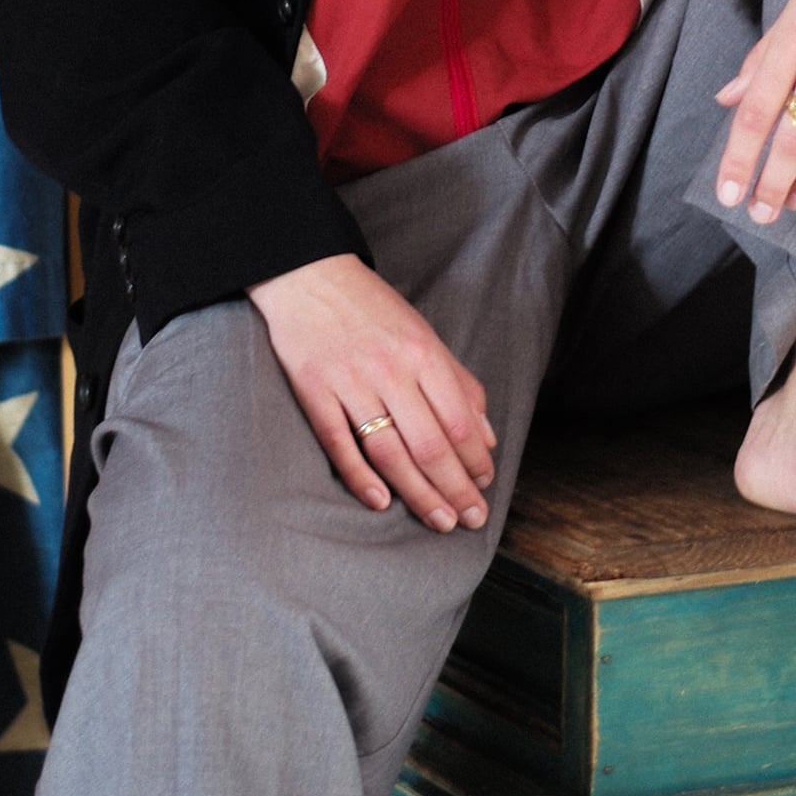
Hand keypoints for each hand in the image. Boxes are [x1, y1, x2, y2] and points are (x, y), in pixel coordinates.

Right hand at [249, 254, 496, 531]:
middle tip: (470, 520)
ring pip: (389, 451)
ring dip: (417, 492)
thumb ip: (458, 385)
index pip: (458, 420)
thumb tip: (486, 438)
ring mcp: (349, 381)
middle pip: (429, 444)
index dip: (475, 460)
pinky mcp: (313, 390)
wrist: (308, 275)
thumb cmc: (372, 308)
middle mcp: (390, 369)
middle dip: (454, 489)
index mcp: (422, 353)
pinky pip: (338, 442)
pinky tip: (381, 501)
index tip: (485, 487)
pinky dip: (360, 476)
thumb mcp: (424, 335)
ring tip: (438, 520)